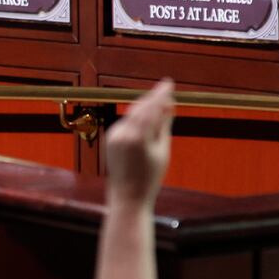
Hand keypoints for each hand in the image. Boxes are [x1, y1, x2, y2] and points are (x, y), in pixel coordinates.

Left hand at [104, 79, 174, 206]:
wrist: (128, 196)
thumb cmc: (150, 176)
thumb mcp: (162, 150)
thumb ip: (163, 125)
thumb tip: (168, 105)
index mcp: (138, 137)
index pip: (151, 107)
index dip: (160, 93)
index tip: (168, 83)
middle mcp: (123, 133)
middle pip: (140, 107)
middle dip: (152, 98)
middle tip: (167, 92)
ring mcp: (114, 135)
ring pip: (132, 113)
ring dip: (145, 107)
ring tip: (160, 104)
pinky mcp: (110, 138)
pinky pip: (125, 122)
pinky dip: (136, 118)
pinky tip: (146, 118)